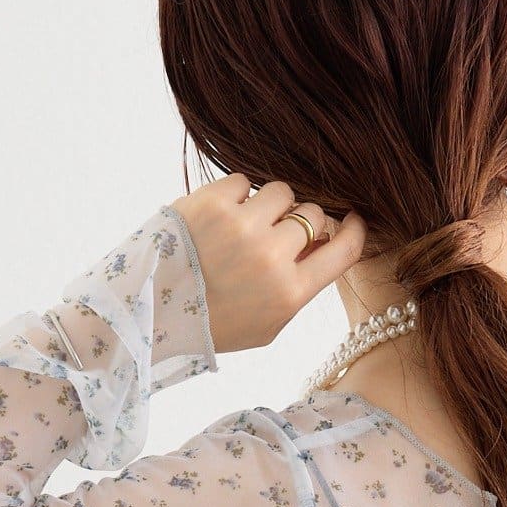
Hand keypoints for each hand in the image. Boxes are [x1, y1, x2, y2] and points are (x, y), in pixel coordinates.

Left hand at [167, 173, 366, 353]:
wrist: (152, 311)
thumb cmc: (214, 322)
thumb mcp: (267, 324)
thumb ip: (301, 289)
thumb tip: (325, 245)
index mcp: (290, 293)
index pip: (345, 249)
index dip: (354, 229)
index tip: (351, 219)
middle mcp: (272, 258)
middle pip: (313, 215)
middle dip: (299, 222)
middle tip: (275, 235)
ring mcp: (243, 227)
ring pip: (282, 192)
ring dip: (270, 205)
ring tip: (245, 226)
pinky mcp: (212, 203)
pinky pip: (245, 182)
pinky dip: (236, 196)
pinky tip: (220, 219)